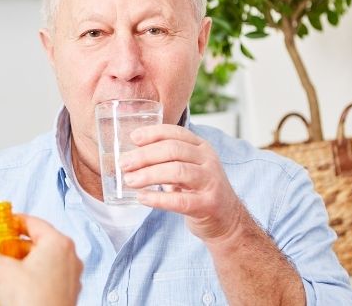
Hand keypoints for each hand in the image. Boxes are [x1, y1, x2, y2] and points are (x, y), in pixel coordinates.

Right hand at [0, 215, 81, 305]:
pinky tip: (14, 285)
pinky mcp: (66, 293)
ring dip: (22, 261)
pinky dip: (31, 276)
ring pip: (43, 260)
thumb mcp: (2, 273)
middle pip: (37, 241)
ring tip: (1, 267)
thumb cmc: (34, 302)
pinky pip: (47, 277)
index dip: (12, 222)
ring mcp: (70, 276)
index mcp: (58, 243)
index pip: (32, 222)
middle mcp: (69, 257)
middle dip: (14, 245)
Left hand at [121, 124, 245, 242]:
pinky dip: (158, 198)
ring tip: (130, 180)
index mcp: (201, 148)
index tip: (133, 138)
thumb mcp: (187, 167)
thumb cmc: (199, 190)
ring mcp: (211, 182)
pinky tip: (142, 198)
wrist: (227, 219)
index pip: (176, 132)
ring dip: (149, 175)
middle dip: (145, 156)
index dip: (153, 133)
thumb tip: (130, 155)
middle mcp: (208, 161)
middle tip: (124, 163)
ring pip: (177, 171)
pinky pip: (180, 200)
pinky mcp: (208, 204)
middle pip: (173, 150)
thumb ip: (167, 159)